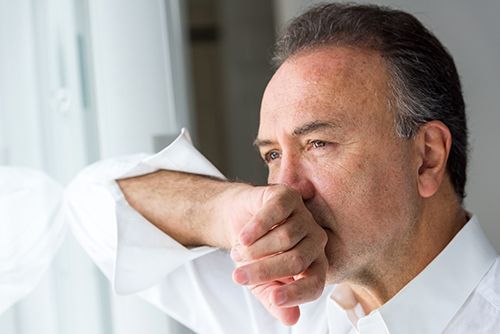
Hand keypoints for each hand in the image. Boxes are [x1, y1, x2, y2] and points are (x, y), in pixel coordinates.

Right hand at [222, 184, 327, 324]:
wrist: (238, 222)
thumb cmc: (254, 254)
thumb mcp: (261, 284)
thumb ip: (275, 301)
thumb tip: (291, 319)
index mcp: (315, 264)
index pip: (315, 284)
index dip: (296, 293)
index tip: (274, 299)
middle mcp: (315, 240)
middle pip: (296, 260)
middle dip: (263, 271)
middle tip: (239, 276)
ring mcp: (303, 216)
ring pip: (285, 237)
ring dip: (255, 250)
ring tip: (238, 253)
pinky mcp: (287, 196)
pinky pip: (275, 213)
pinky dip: (256, 228)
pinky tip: (242, 237)